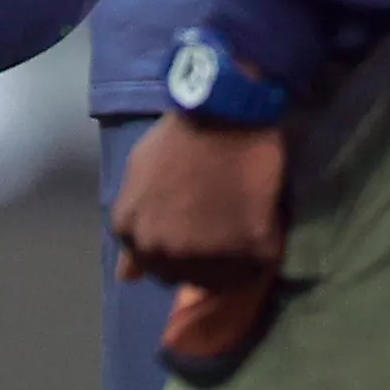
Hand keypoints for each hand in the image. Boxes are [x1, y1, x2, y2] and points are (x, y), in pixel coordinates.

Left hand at [112, 109, 287, 287]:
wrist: (227, 111)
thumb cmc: (181, 135)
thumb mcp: (139, 171)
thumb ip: (132, 221)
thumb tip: (127, 275)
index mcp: (133, 232)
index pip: (151, 267)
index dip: (174, 249)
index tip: (191, 228)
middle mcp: (163, 250)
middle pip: (184, 276)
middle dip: (199, 256)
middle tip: (217, 224)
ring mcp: (204, 253)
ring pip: (220, 279)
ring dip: (230, 258)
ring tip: (239, 221)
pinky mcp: (248, 248)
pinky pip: (257, 267)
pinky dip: (261, 248)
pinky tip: (261, 221)